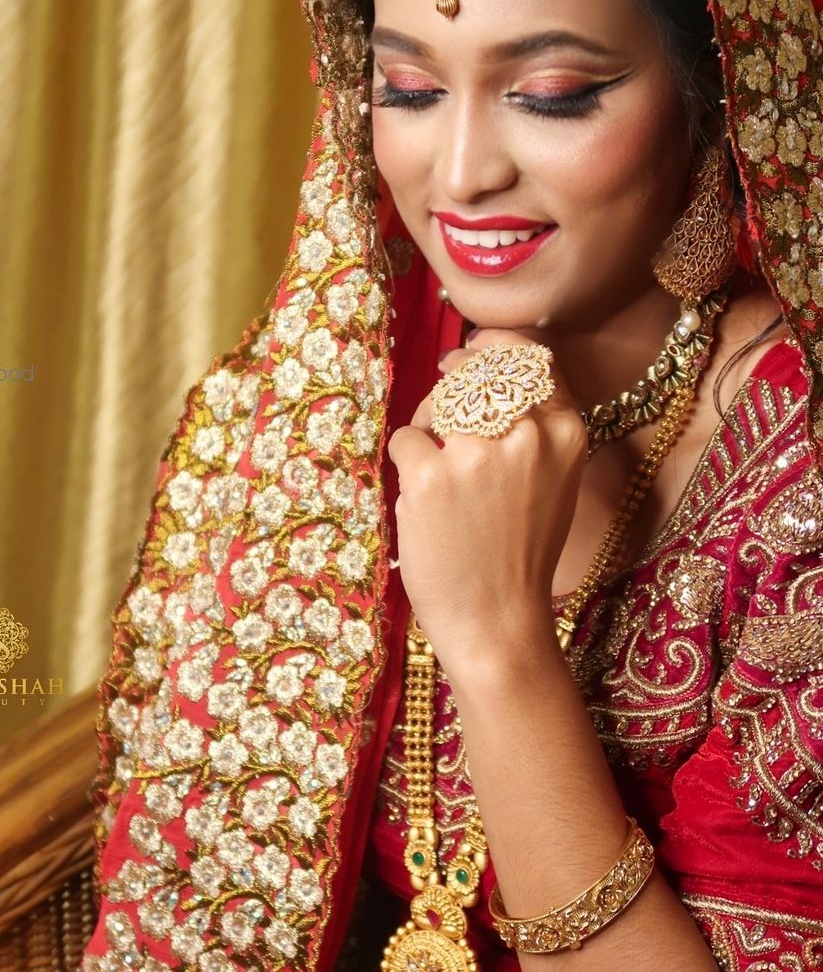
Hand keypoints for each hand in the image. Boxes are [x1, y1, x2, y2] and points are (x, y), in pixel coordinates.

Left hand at [386, 327, 587, 676]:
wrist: (498, 622)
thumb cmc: (521, 554)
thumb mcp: (554, 482)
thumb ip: (534, 428)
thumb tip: (481, 366)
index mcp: (566, 433)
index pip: (529, 359)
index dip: (493, 349)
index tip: (471, 352)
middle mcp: (527, 434)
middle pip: (477, 374)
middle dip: (451, 380)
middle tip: (439, 404)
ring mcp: (477, 453)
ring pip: (435, 405)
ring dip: (426, 427)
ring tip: (438, 472)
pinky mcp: (431, 475)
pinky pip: (404, 439)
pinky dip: (406, 462)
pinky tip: (422, 499)